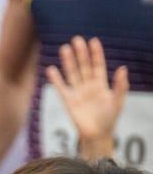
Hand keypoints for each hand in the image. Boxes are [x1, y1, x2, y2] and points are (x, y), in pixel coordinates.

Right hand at [45, 35, 129, 159]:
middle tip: (76, 39)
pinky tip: (51, 69)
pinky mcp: (68, 101)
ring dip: (68, 61)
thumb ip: (121, 85)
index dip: (96, 53)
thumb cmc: (109, 118)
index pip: (98, 65)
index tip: (93, 41)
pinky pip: (61, 88)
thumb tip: (122, 68)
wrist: (97, 134)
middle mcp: (88, 85)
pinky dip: (56, 79)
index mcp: (101, 83)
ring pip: (72, 73)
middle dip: (80, 53)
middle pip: (83, 66)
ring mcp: (77, 92)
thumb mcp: (118, 101)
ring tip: (64, 48)